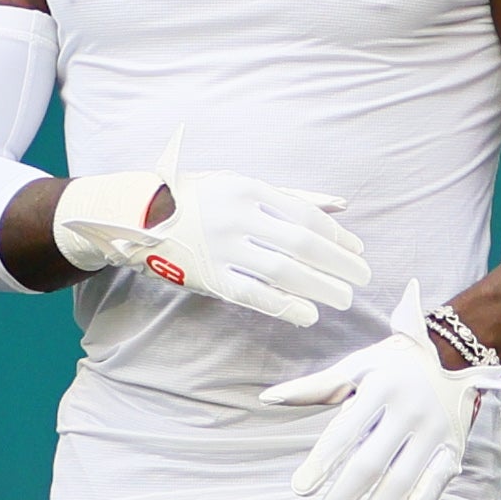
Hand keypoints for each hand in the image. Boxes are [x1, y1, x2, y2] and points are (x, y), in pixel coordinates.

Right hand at [55, 142, 369, 326]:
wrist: (137, 216)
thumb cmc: (201, 198)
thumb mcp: (243, 185)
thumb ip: (293, 197)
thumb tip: (342, 205)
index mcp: (248, 189)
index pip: (306, 216)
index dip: (337, 237)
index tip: (358, 252)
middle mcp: (236, 216)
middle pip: (302, 244)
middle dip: (339, 264)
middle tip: (363, 279)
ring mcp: (221, 248)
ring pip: (283, 271)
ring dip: (320, 287)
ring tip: (344, 299)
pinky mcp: (208, 276)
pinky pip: (253, 295)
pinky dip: (285, 306)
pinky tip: (309, 315)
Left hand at [259, 278, 500, 499]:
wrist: (459, 353)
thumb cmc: (395, 363)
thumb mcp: (358, 365)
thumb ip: (316, 386)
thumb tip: (269, 398)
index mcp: (382, 386)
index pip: (345, 431)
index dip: (322, 462)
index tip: (300, 489)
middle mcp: (410, 409)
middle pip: (371, 463)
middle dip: (343, 497)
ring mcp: (435, 430)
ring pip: (403, 479)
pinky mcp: (454, 445)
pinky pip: (439, 480)